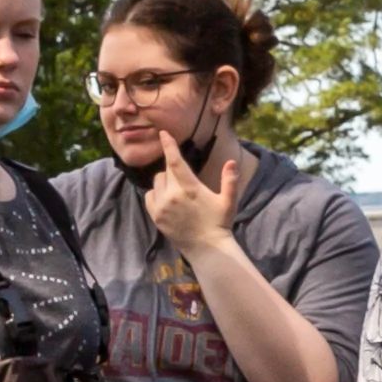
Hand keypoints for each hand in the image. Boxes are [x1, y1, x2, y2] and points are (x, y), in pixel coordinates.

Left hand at [142, 129, 237, 255]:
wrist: (207, 249)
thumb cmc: (219, 223)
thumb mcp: (228, 201)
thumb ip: (230, 180)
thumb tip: (232, 162)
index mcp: (190, 188)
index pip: (175, 161)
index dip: (168, 145)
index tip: (162, 133)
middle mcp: (173, 195)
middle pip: (166, 171)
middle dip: (173, 169)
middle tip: (184, 178)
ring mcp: (162, 207)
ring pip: (157, 183)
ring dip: (165, 181)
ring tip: (177, 191)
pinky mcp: (156, 217)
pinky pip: (149, 196)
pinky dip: (156, 194)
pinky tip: (167, 199)